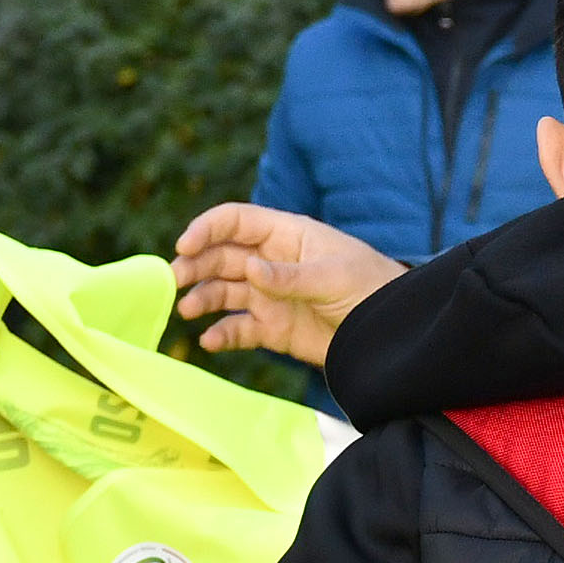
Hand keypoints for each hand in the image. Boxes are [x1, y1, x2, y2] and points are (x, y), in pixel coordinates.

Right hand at [172, 204, 403, 364]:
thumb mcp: (333, 277)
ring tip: (187, 310)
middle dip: (194, 266)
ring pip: (223, 291)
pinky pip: (237, 329)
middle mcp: (270, 262)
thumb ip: (290, 277)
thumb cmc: (370, 288)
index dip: (207, 228)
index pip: (236, 222)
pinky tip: (209, 340)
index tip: (184, 245)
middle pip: (221, 257)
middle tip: (172, 282)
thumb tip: (250, 271)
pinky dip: (221, 334)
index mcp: (285, 235)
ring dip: (201, 298)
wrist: (391, 332)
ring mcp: (269, 296)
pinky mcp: (272, 329)